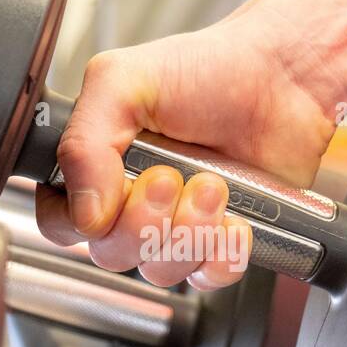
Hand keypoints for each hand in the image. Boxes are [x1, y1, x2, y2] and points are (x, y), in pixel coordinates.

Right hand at [37, 0, 346, 287]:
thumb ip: (84, 142)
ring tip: (215, 186)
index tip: (116, 188)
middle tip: (172, 178)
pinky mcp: (220, 241)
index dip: (81, 220)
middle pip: (110, 254)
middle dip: (145, 221)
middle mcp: (132, 200)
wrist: (286, 76)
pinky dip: (222, 256)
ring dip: (190, 233)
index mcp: (96, 163)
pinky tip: (235, 221)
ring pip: (159, 270)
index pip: (59, 221)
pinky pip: (208, 279)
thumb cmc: (210, 68)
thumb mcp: (124, 80)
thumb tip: (84, 216)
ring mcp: (177, 225)